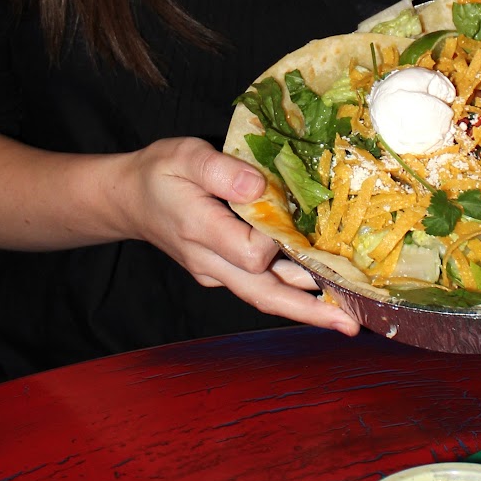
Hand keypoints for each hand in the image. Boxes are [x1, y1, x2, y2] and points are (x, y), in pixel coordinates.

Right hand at [124, 137, 359, 335]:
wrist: (130, 200)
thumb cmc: (159, 173)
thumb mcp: (185, 156)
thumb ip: (220, 170)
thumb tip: (260, 187)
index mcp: (201, 232)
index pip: (251, 254)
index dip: (277, 240)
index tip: (289, 213)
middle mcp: (210, 263)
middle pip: (264, 294)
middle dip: (307, 310)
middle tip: (349, 324)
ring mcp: (216, 273)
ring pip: (265, 295)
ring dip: (307, 306)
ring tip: (350, 315)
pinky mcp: (223, 273)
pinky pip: (260, 285)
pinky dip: (291, 290)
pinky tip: (322, 289)